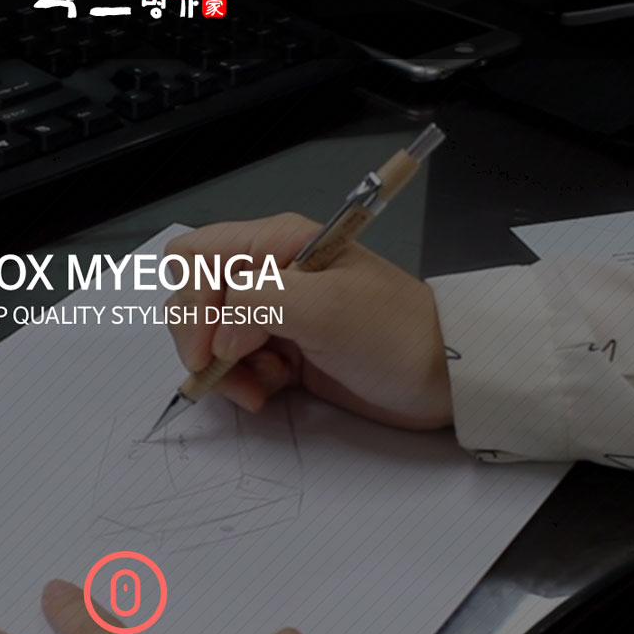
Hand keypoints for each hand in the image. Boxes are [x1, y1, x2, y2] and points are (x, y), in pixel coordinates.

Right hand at [165, 213, 452, 430]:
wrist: (442, 378)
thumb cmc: (394, 334)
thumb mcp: (325, 307)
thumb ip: (255, 303)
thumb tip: (220, 337)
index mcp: (276, 243)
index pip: (194, 257)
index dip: (191, 302)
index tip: (212, 348)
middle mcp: (268, 272)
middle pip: (193, 298)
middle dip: (203, 340)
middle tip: (230, 371)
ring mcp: (273, 312)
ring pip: (209, 336)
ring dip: (223, 368)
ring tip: (259, 386)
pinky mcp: (280, 347)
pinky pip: (233, 363)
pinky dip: (242, 381)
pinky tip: (271, 390)